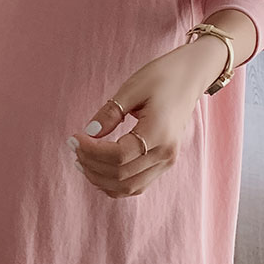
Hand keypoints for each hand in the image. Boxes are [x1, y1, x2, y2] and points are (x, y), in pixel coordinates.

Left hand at [66, 40, 224, 198]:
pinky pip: (137, 184)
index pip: (119, 156)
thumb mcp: (133, 87)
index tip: (74, 137)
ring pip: (129, 186)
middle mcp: (166, 153)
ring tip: (80, 159)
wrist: (191, 77)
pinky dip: (115, 182)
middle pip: (121, 175)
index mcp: (159, 133)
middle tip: (73, 146)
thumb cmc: (162, 76)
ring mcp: (167, 161)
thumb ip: (110, 112)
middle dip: (91, 164)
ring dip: (100, 177)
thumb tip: (89, 132)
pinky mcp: (164, 163)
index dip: (91, 150)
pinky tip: (97, 169)